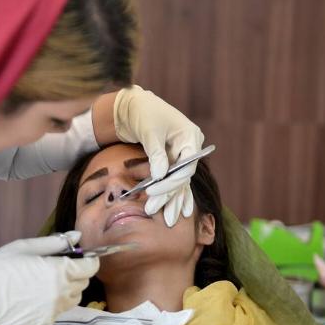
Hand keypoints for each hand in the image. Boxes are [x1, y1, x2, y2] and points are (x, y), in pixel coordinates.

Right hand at [0, 231, 97, 324]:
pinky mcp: (46, 322)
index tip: (81, 256)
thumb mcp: (27, 247)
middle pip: (84, 283)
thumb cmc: (1, 266)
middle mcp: (63, 292)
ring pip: (74, 298)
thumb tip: (77, 236)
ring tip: (49, 282)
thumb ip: (56, 242)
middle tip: (58, 266)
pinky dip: (56, 302)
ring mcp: (55, 310)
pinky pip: (60, 310)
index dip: (89, 260)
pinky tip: (38, 295)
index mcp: (61, 271)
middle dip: (78, 273)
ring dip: (69, 289)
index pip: (91, 267)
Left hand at [113, 85, 203, 226]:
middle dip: (169, 195)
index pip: (186, 165)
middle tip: (153, 210)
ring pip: (179, 181)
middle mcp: (190, 147)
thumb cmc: (143, 112)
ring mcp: (182, 154)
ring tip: (165, 218)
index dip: (171, 181)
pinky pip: (175, 180)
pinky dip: (173, 194)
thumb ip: (156, 154)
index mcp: (190, 136)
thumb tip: (160, 176)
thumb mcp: (149, 131)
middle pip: (183, 176)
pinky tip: (178, 211)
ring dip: (171, 199)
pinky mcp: (172, 160)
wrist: (133, 106)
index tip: (153, 191)